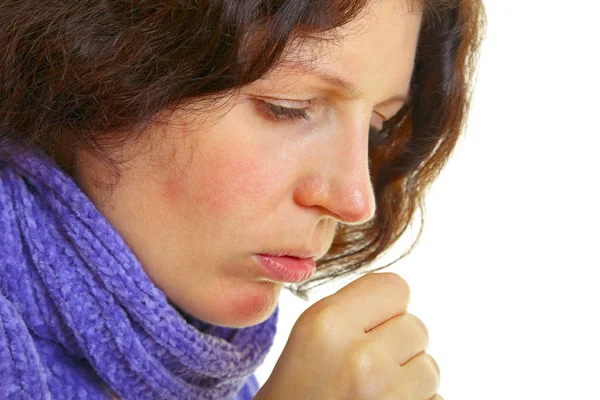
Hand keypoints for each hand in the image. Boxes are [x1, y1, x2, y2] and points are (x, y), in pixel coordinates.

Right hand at [254, 272, 441, 398]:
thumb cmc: (294, 393)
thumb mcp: (306, 338)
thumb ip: (350, 311)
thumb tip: (400, 301)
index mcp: (327, 324)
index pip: (395, 287)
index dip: (384, 308)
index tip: (367, 327)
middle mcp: (361, 358)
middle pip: (416, 327)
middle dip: (397, 345)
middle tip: (364, 368)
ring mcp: (389, 396)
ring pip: (429, 368)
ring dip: (409, 379)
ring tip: (373, 392)